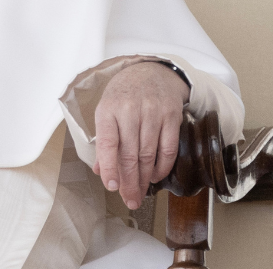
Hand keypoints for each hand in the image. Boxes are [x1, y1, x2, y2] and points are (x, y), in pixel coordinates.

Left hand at [92, 60, 189, 209]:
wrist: (151, 72)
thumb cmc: (124, 95)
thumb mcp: (107, 111)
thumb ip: (103, 141)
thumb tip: (100, 171)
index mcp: (108, 109)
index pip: (107, 143)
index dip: (109, 167)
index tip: (111, 186)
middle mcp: (129, 110)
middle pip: (129, 154)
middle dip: (129, 182)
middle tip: (130, 200)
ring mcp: (152, 112)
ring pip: (148, 154)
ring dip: (144, 178)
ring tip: (140, 193)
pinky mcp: (171, 116)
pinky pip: (168, 148)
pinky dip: (162, 166)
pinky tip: (154, 176)